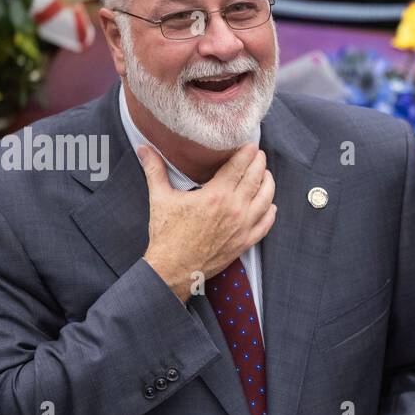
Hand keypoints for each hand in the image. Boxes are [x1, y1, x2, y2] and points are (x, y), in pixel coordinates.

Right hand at [138, 143, 276, 301]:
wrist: (174, 269)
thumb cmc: (167, 235)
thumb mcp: (160, 198)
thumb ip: (155, 170)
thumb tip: (144, 149)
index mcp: (216, 195)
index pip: (239, 166)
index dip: (247, 153)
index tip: (250, 145)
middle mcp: (234, 209)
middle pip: (256, 179)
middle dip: (259, 163)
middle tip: (259, 155)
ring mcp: (243, 227)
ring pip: (266, 199)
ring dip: (268, 184)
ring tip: (266, 174)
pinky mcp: (245, 242)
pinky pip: (266, 224)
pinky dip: (270, 212)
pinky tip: (270, 205)